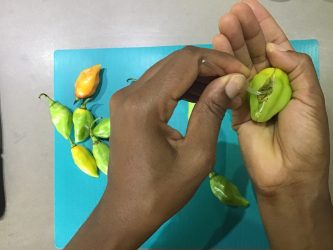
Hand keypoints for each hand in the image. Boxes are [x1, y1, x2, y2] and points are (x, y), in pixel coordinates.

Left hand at [65, 46, 249, 249]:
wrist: (127, 210)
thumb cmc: (162, 191)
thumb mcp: (197, 155)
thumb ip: (213, 111)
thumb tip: (234, 79)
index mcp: (143, 104)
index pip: (186, 62)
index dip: (219, 62)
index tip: (243, 75)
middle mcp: (129, 92)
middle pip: (176, 61)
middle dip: (210, 66)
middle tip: (236, 84)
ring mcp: (125, 96)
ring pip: (168, 69)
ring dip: (198, 75)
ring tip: (223, 91)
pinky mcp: (127, 104)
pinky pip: (159, 83)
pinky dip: (182, 85)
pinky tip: (201, 96)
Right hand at [213, 1, 332, 248]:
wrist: (287, 173)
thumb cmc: (305, 137)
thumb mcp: (310, 98)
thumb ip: (296, 68)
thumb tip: (274, 46)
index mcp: (291, 78)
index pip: (276, 45)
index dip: (264, 25)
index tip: (249, 6)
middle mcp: (270, 83)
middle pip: (254, 52)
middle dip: (244, 31)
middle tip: (231, 14)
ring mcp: (251, 96)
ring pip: (238, 66)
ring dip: (231, 46)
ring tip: (223, 26)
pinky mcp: (234, 110)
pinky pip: (228, 87)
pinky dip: (222, 71)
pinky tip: (217, 54)